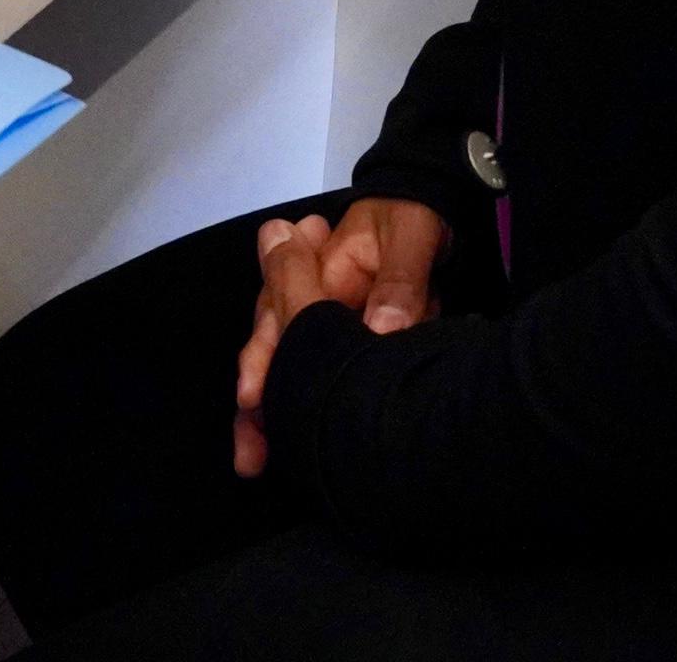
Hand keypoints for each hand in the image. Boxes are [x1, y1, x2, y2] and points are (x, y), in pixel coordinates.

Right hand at [229, 201, 443, 476]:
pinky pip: (316, 379)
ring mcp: (325, 323)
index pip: (283, 316)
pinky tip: (296, 453)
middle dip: (256, 405)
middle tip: (248, 458)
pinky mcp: (344, 343)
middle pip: (272, 351)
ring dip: (271, 417)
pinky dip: (303, 413)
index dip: (267, 358)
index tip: (253, 398)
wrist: (427, 212)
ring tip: (254, 464)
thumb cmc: (412, 221)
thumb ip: (399, 281)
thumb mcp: (411, 237)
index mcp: (321, 270)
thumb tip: (383, 332)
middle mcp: (312, 299)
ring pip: (289, 372)